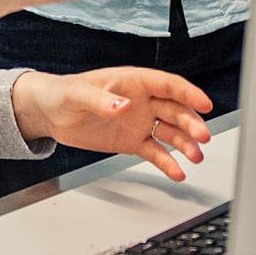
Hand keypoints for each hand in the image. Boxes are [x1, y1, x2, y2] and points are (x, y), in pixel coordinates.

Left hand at [11, 67, 214, 181]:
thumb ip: (101, 100)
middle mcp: (142, 101)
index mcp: (133, 82)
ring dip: (185, 144)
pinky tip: (177, 172)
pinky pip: (155, 152)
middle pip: (175, 110)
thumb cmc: (63, 93)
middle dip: (190, 123)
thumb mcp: (78, 94)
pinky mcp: (132, 142)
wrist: (50, 113)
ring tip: (195, 158)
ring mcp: (139, 122)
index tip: (205, 104)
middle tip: (202, 137)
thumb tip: (124, 106)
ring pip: (170, 132)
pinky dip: (168, 162)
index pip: (168, 85)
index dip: (188, 93)